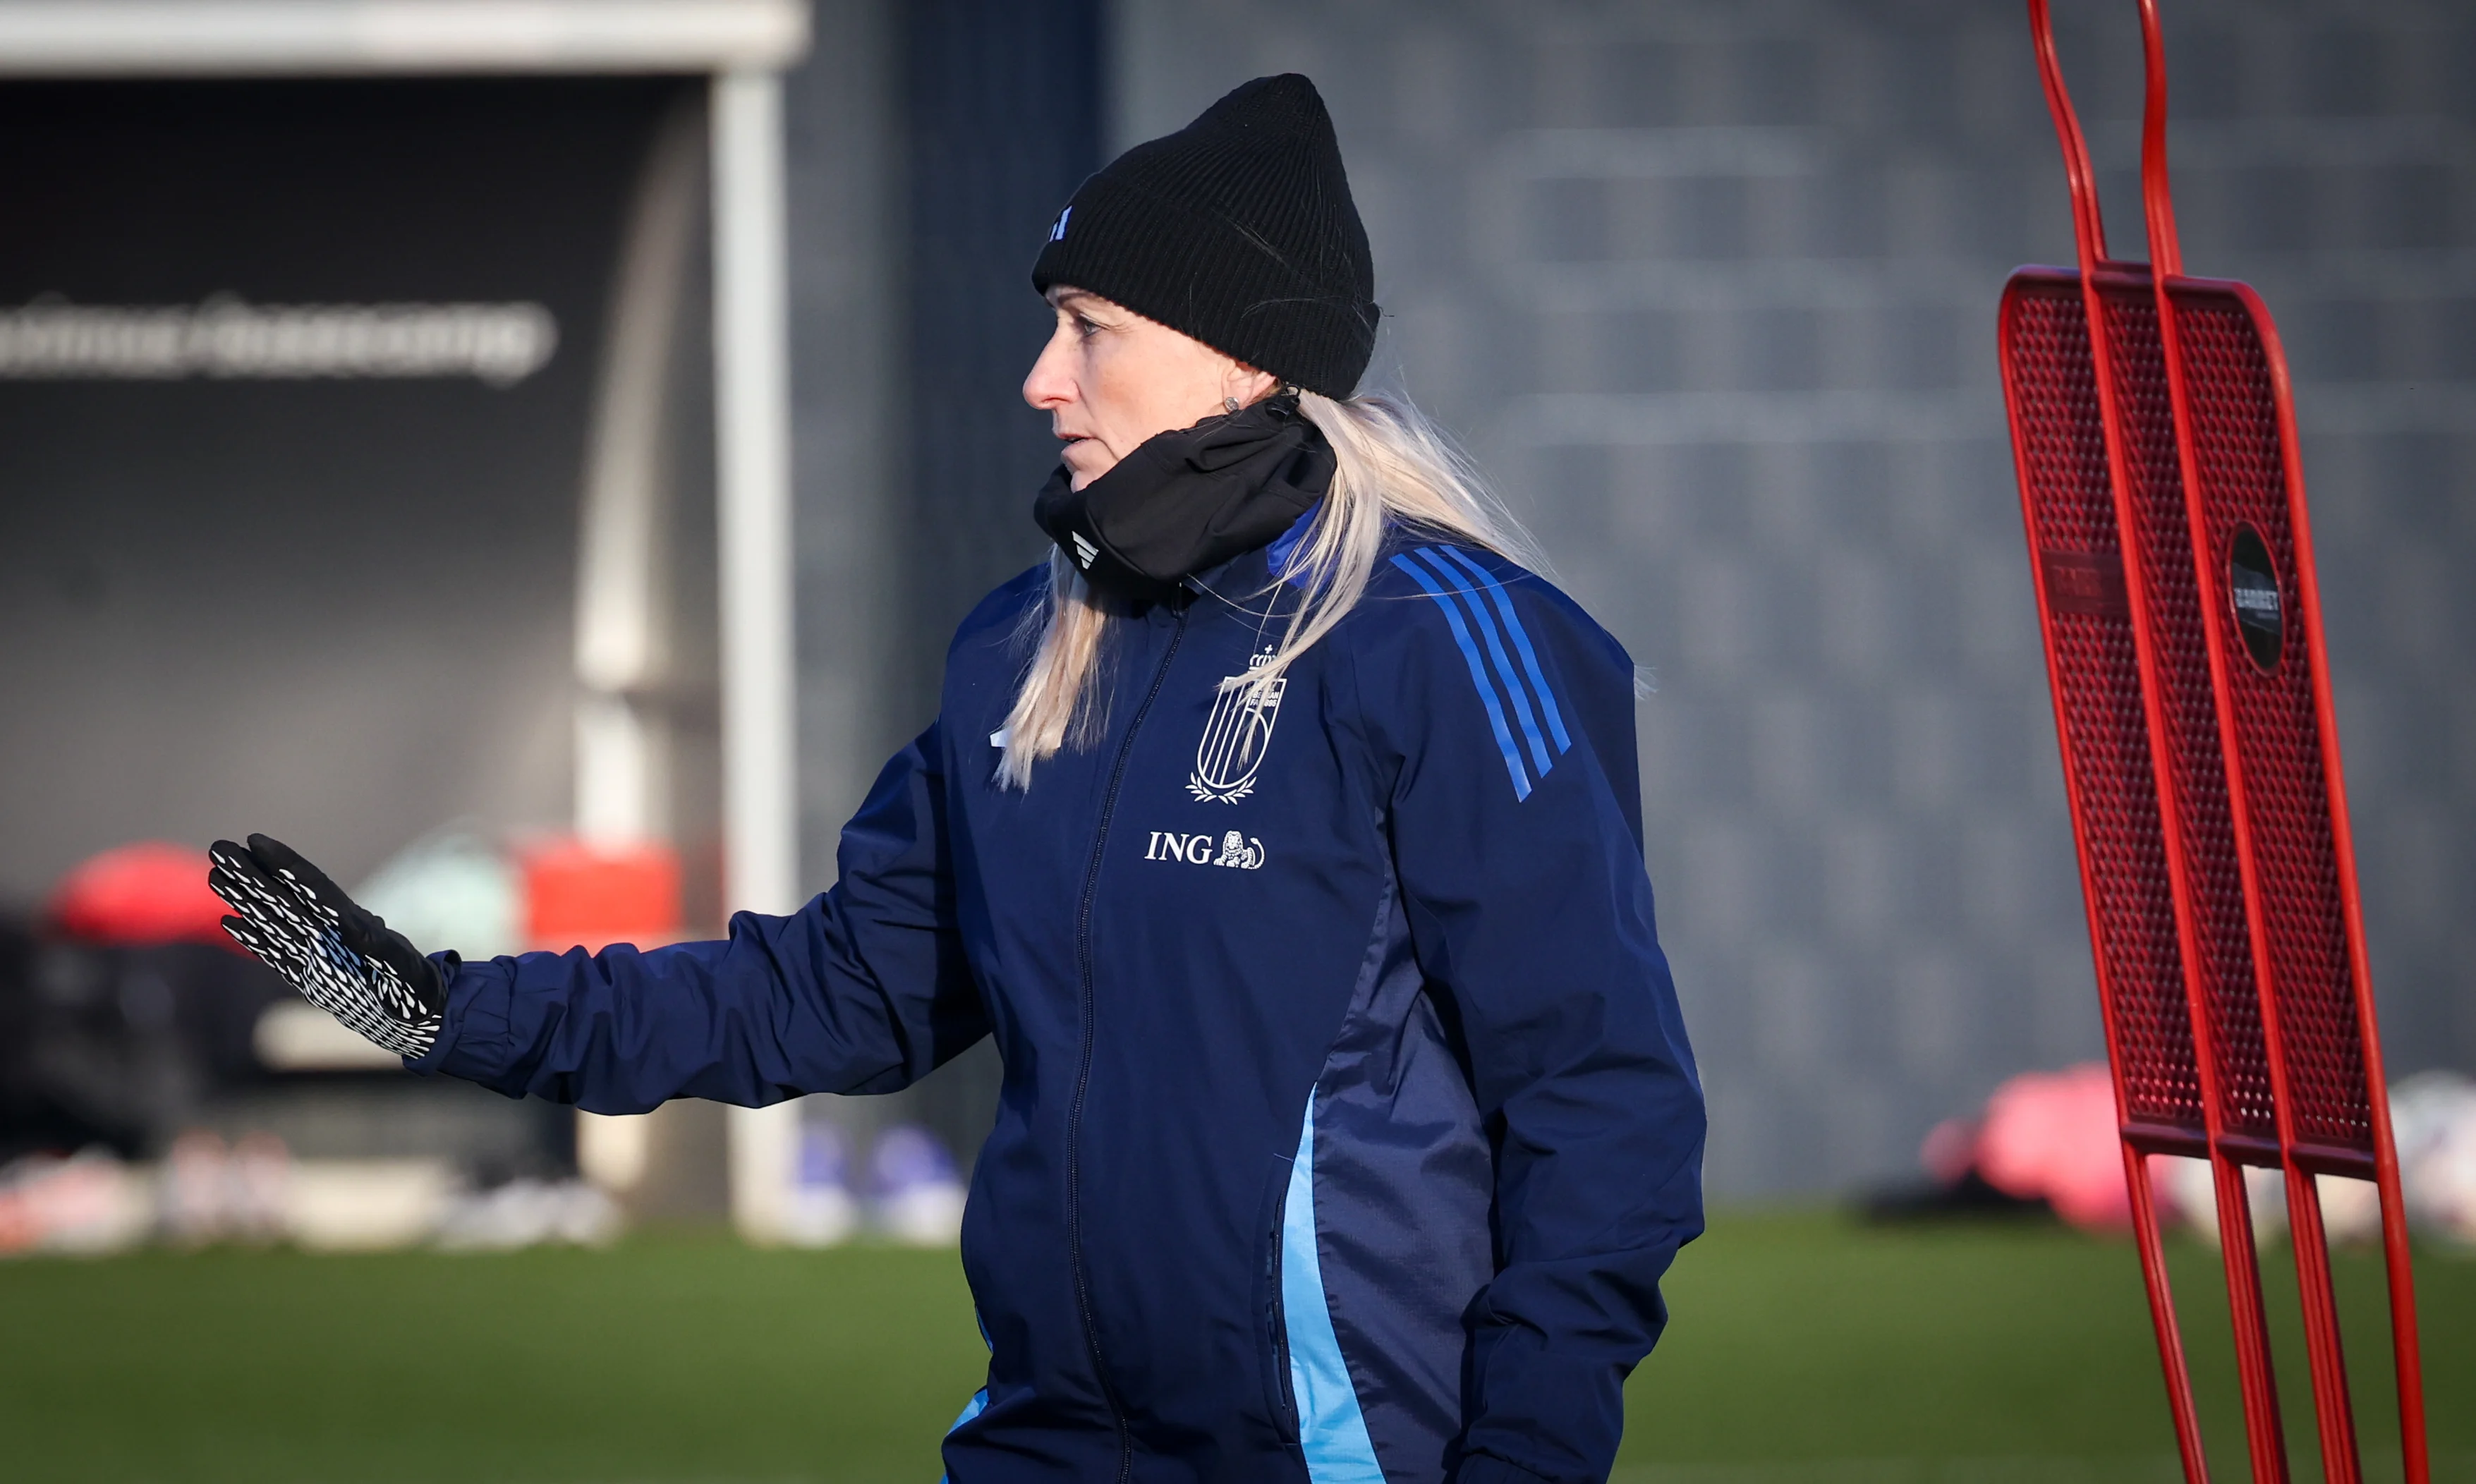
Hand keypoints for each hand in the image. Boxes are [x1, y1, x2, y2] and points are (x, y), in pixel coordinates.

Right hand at [209, 833, 446, 1058]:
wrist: (420, 1015)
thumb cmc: (416, 988)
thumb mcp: (400, 965)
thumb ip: (376, 946)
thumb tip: (350, 921)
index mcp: (349, 922)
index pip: (311, 886)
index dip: (284, 863)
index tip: (255, 840)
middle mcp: (329, 933)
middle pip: (284, 896)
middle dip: (251, 873)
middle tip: (219, 848)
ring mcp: (317, 953)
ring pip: (273, 920)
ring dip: (245, 899)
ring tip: (215, 876)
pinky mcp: (311, 976)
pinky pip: (275, 952)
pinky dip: (252, 938)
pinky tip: (230, 921)